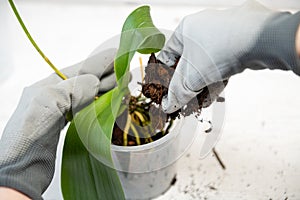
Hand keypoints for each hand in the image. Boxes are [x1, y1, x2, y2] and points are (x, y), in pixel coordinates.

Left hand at [0, 48, 116, 198]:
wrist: (21, 168)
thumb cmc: (27, 135)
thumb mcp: (48, 103)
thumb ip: (73, 88)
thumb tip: (95, 81)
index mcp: (49, 85)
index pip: (81, 69)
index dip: (101, 62)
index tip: (118, 54)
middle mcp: (55, 95)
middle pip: (87, 80)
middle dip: (108, 75)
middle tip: (126, 72)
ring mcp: (60, 110)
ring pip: (89, 94)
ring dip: (107, 89)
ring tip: (123, 85)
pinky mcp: (66, 125)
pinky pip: (87, 109)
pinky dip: (101, 104)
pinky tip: (111, 103)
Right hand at [158, 0, 299, 112]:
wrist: (260, 41)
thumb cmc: (219, 50)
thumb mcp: (190, 77)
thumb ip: (176, 93)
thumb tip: (168, 105)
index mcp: (184, 30)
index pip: (167, 57)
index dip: (164, 76)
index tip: (165, 92)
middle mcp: (201, 30)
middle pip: (187, 64)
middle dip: (186, 85)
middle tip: (184, 100)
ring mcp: (221, 36)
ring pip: (205, 66)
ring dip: (201, 86)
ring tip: (199, 103)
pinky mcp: (236, 44)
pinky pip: (220, 64)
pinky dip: (215, 80)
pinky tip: (212, 96)